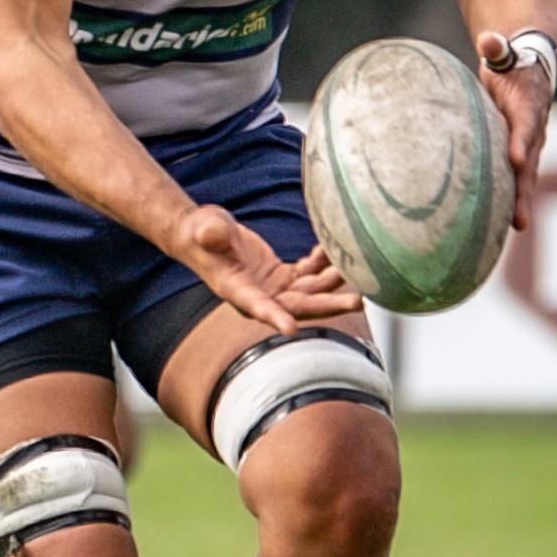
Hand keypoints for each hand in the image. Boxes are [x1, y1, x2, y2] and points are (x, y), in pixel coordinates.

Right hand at [174, 208, 361, 334]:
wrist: (203, 234)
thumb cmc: (199, 233)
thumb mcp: (203, 228)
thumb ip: (210, 233)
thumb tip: (212, 232)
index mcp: (236, 289)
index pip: (257, 306)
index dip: (274, 317)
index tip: (291, 328)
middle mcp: (258, 295)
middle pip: (298, 306)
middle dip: (327, 304)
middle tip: (356, 301)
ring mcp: (273, 288)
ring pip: (310, 291)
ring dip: (333, 283)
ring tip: (357, 267)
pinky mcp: (281, 276)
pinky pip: (308, 274)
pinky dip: (321, 263)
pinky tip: (330, 248)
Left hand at [476, 30, 552, 230]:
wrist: (534, 69)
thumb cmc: (512, 62)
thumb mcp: (505, 53)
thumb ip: (498, 48)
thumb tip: (489, 39)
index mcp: (529, 105)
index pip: (526, 124)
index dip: (522, 141)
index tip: (516, 158)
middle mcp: (534, 130)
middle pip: (530, 162)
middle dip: (524, 189)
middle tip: (519, 216)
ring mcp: (530, 145)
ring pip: (527, 176)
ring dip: (521, 201)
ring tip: (516, 226)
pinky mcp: (521, 154)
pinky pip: (517, 179)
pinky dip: (513, 199)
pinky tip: (502, 223)